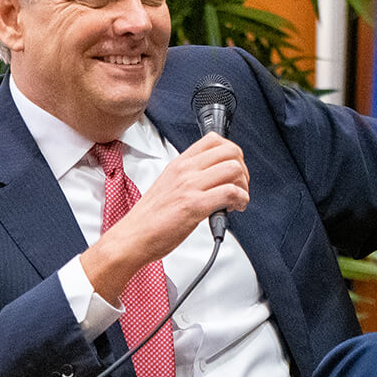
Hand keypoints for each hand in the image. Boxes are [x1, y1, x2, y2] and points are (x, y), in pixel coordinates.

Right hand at [81, 132, 248, 301]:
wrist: (133, 237)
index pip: (214, 139)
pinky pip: (230, 192)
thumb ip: (189, 175)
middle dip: (243, 169)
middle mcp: (185, 170)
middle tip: (239, 185)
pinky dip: (241, 200)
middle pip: (230, 151)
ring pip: (234, 169)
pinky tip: (234, 208)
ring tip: (237, 200)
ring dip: (243, 186)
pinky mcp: (194, 205)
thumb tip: (214, 175)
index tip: (233, 168)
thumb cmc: (150, 216)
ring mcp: (189, 186)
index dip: (232, 152)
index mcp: (179, 163)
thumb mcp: (168, 183)